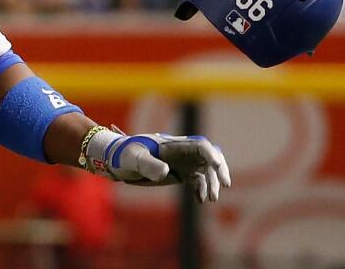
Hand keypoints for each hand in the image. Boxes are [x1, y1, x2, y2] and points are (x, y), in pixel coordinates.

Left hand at [82, 126, 230, 202]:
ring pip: (206, 170)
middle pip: (208, 157)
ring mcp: (183, 163)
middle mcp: (182, 152)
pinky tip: (200, 200)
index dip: (210, 154)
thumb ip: (149, 164)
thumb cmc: (125, 154)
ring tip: (210, 199)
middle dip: (219, 169)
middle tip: (225, 183)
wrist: (119, 161)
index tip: (216, 165)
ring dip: (212, 183)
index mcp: (173, 145)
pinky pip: (198, 180)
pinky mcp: (181, 173)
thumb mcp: (134, 158)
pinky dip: (202, 189)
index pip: (199, 146)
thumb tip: (166, 172)